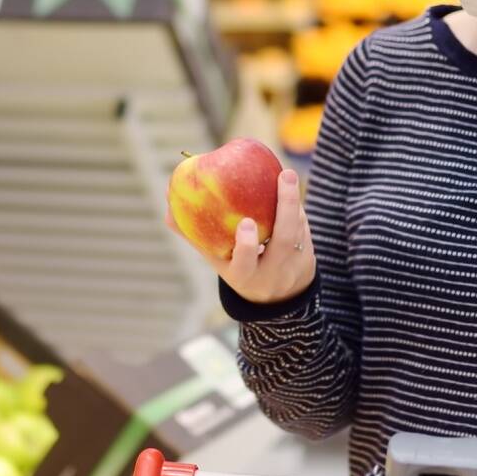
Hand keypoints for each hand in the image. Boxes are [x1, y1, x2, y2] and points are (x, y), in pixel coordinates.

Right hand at [167, 169, 315, 304]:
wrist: (276, 299)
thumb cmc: (238, 268)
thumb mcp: (217, 260)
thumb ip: (194, 236)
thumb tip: (166, 209)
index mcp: (244, 277)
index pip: (246, 264)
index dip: (247, 245)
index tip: (245, 223)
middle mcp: (272, 274)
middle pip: (284, 240)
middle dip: (286, 206)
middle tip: (285, 176)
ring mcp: (294, 267)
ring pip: (297, 231)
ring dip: (293, 203)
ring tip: (286, 177)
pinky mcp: (309, 259)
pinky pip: (305, 229)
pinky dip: (297, 210)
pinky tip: (289, 189)